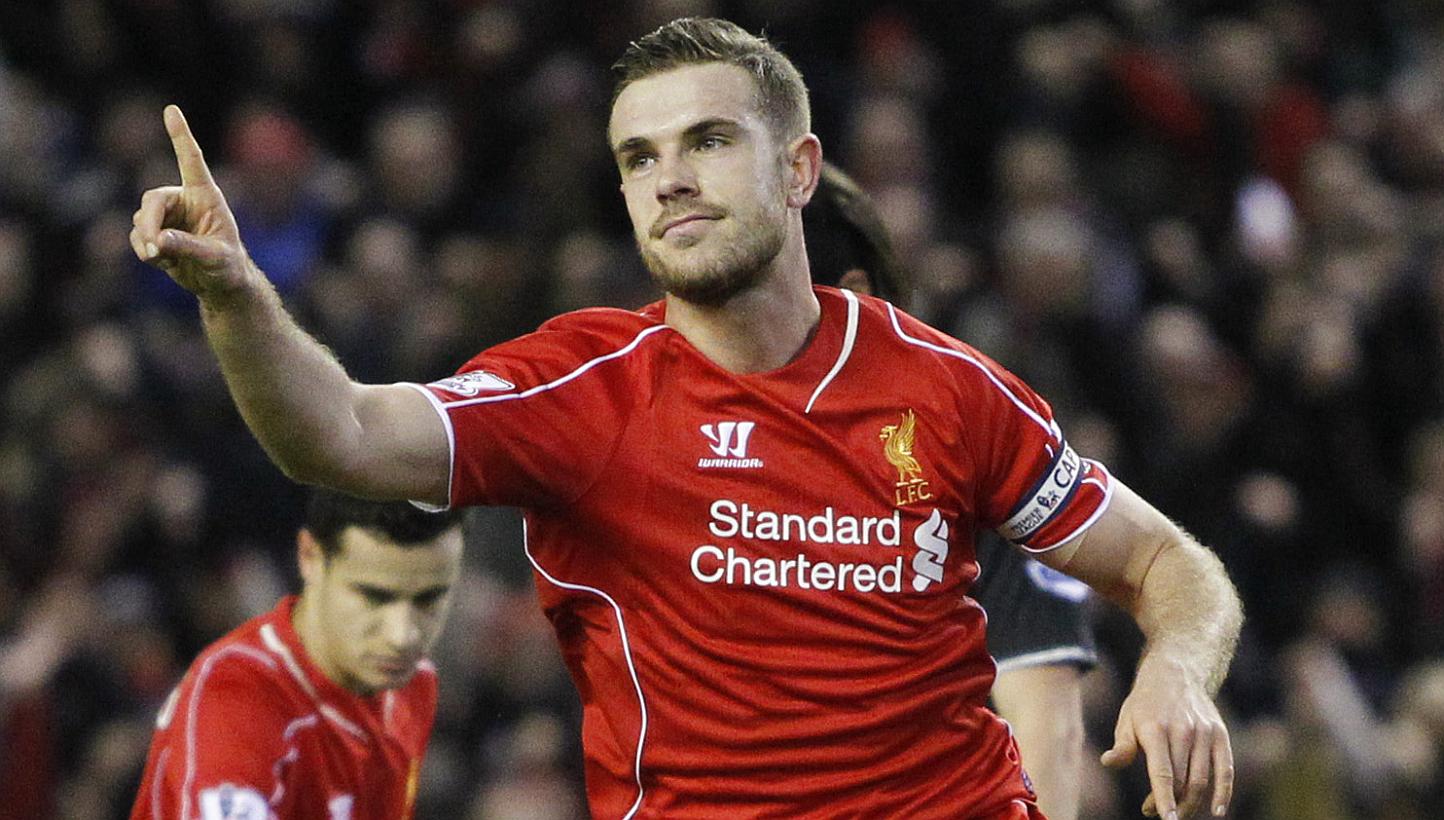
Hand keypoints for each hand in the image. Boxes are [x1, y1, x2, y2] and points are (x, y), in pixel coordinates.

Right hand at [130, 105, 254, 304]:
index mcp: (205, 195)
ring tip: (163, 259)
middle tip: (153, 248)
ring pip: (142, 219)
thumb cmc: (228, 265)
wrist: (220, 284)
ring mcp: (168, 216)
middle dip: (150, 223)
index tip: (171, 110)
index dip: (180, 135)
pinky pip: (138, 236)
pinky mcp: (156, 232)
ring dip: (146, 240)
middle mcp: (184, 200)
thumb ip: (187, 246)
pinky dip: (145, 250)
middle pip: (153, 200)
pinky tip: (163, 262)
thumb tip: (157, 240)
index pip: (191, 160)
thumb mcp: (214, 256)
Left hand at [1101, 656, 1232, 817]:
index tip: (1164, 818)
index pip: (1162, 772)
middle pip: (1182, 781)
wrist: (1176, 673)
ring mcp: (1204, 733)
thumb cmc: (1146, 703)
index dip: (1163, 799)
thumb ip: (1122, 745)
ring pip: (1202, 780)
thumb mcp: (1126, 719)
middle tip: (1157, 812)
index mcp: (1156, 729)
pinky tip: (1217, 812)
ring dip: (1190, 803)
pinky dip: (1223, 793)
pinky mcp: (1220, 735)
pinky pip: (1226, 770)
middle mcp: (1183, 731)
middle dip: (1170, 804)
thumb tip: (1108, 762)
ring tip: (1176, 811)